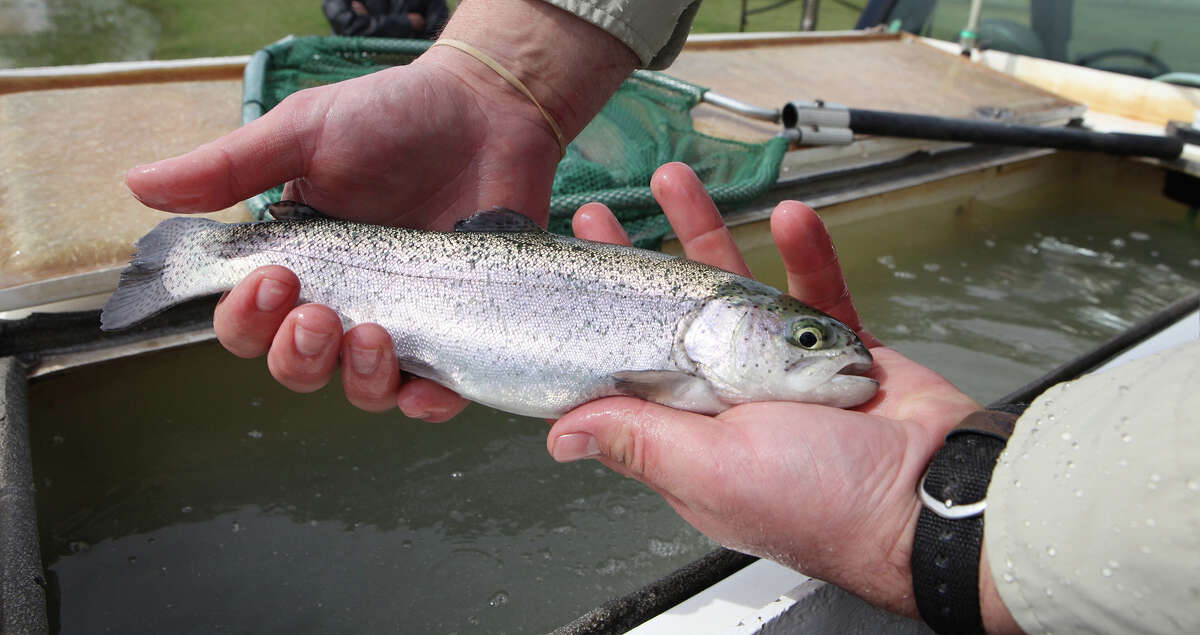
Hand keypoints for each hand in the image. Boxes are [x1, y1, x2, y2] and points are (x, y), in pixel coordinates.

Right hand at [123, 0, 637, 419]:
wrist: (487, 113)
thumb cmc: (394, 117)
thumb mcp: (306, 132)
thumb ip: (230, 168)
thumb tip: (136, 187)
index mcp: (298, 263)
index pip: (246, 321)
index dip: (245, 317)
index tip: (271, 279)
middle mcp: (343, 301)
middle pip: (295, 367)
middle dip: (295, 353)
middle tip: (317, 313)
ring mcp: (401, 322)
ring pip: (360, 388)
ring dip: (357, 376)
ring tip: (374, 333)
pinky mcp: (457, 332)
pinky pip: (436, 392)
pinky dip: (427, 402)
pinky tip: (426, 389)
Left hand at [548, 162, 1017, 626]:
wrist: (934, 500)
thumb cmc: (825, 504)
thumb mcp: (712, 470)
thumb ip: (638, 442)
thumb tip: (561, 436)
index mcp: (691, 434)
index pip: (629, 368)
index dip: (598, 320)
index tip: (575, 273)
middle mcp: (730, 400)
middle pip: (671, 319)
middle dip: (637, 261)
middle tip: (599, 216)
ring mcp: (785, 371)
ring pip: (737, 291)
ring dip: (708, 233)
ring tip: (677, 182)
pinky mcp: (839, 350)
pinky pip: (818, 289)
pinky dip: (807, 252)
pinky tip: (792, 215)